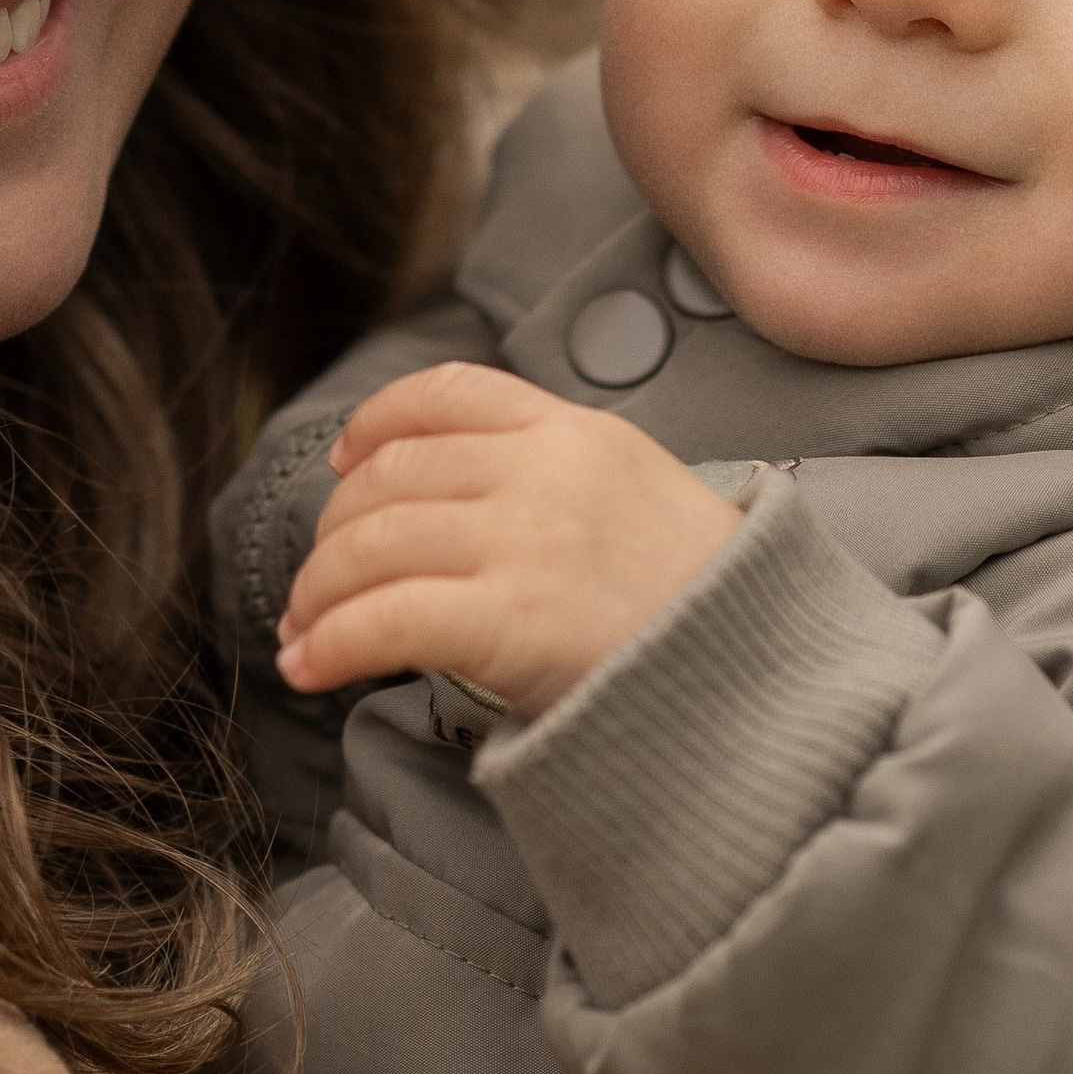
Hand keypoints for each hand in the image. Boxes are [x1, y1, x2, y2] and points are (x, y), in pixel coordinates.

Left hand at [275, 362, 742, 718]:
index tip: (345, 462)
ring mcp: (525, 541)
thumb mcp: (645, 500)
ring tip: (304, 633)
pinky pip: (383, 617)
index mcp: (578, 433)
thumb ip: (563, 483)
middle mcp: (544, 473)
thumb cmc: (707, 610)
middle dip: (333, 531)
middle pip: (390, 477)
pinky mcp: (509, 619)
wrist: (768, 679)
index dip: (377, 423)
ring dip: (318, 592)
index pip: (450, 394)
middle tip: (315, 583)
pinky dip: (330, 642)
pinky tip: (308, 668)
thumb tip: (468, 505)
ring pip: (371, 545)